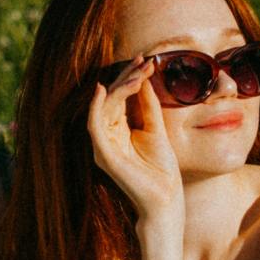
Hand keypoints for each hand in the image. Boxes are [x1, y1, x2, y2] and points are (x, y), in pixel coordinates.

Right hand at [87, 59, 182, 225]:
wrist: (165, 198)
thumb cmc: (161, 169)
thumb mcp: (156, 129)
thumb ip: (148, 106)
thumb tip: (144, 79)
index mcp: (118, 130)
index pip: (120, 98)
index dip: (131, 77)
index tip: (147, 61)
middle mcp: (107, 136)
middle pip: (110, 99)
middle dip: (126, 77)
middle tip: (143, 61)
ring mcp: (103, 145)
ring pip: (103, 107)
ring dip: (118, 88)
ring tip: (136, 74)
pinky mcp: (103, 154)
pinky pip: (94, 125)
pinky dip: (96, 107)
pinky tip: (103, 90)